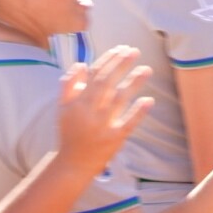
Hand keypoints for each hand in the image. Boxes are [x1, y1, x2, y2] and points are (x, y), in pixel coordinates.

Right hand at [57, 46, 153, 175]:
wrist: (74, 163)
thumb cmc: (70, 132)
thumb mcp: (63, 107)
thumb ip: (68, 84)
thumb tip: (82, 64)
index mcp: (77, 101)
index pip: (94, 75)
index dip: (108, 60)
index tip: (120, 48)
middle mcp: (90, 111)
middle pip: (107, 82)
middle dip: (121, 65)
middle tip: (134, 51)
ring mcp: (103, 125)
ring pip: (120, 99)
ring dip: (134, 83)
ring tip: (147, 69)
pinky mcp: (115, 138)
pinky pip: (129, 123)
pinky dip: (138, 112)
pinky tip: (149, 100)